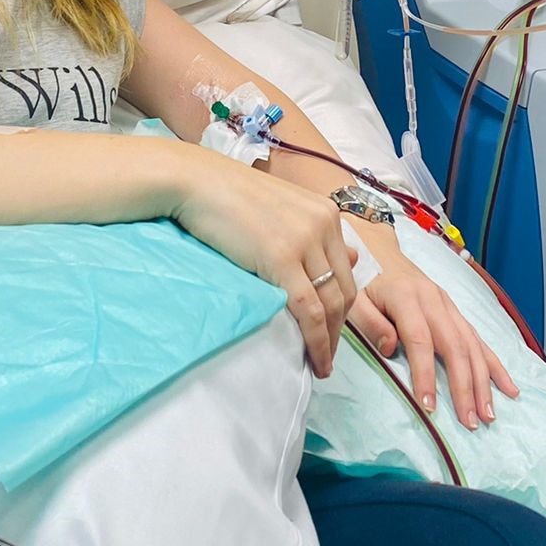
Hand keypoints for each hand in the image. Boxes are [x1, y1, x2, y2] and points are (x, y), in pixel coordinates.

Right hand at [172, 152, 356, 376]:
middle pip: (344, 289)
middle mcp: (324, 224)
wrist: (195, 181)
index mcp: (326, 213)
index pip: (345, 271)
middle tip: (327, 355)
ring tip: (320, 363)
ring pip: (330, 304)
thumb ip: (311, 234)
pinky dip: (315, 339)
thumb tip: (350, 258)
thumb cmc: (228, 197)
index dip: (342, 307)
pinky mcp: (282, 257)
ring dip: (329, 340)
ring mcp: (305, 240)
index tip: (331, 332)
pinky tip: (313, 358)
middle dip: (339, 329)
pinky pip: (308, 309)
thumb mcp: (280, 211)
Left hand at [347, 247, 519, 429]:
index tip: (429, 405)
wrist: (380, 250)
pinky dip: (495, 365)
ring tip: (488, 414)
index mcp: (406, 297)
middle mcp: (434, 300)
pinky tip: (508, 387)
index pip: (420, 340)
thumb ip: (370, 322)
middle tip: (469, 421)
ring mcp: (449, 305)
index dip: (425, 374)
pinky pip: (479, 339)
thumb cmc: (364, 281)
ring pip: (472, 345)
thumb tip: (390, 349)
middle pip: (454, 346)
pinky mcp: (456, 311)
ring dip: (483, 381)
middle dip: (464, 386)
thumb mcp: (355, 299)